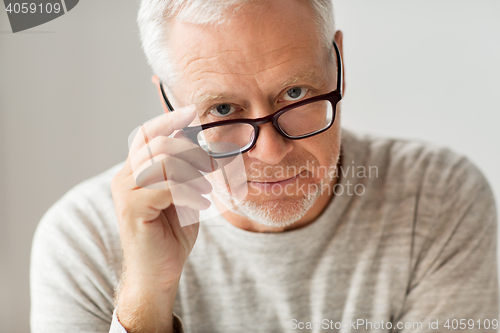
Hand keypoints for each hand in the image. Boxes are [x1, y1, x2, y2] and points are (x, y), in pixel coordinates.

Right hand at [110, 106, 214, 331]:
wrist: (157, 272)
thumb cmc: (170, 233)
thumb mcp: (181, 195)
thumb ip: (183, 170)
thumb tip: (196, 143)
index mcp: (134, 170)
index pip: (147, 133)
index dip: (169, 120)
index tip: (192, 112)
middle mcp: (125, 177)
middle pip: (159, 143)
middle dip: (192, 151)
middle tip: (211, 167)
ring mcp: (126, 192)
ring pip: (164, 162)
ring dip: (192, 173)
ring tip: (205, 190)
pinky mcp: (133, 208)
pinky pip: (168, 187)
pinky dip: (191, 193)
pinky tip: (201, 204)